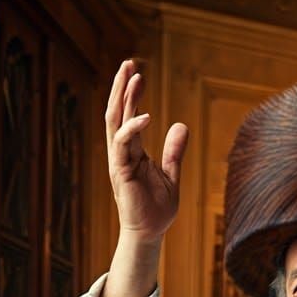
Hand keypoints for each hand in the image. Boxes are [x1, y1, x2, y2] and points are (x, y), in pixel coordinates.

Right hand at [105, 60, 188, 244]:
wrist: (150, 233)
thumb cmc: (157, 209)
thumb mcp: (171, 175)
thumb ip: (174, 151)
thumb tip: (181, 125)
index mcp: (133, 151)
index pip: (128, 116)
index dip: (131, 94)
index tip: (137, 73)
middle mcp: (122, 152)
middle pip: (117, 112)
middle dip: (121, 87)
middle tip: (129, 62)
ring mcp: (119, 160)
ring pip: (115, 121)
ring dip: (121, 97)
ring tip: (131, 74)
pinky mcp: (121, 171)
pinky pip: (123, 144)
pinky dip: (133, 128)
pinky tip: (146, 116)